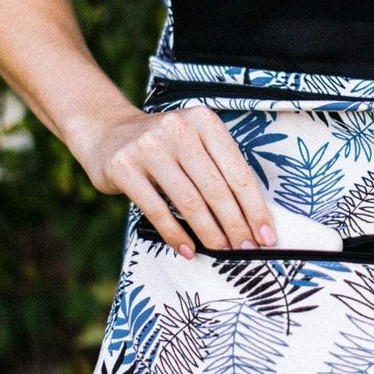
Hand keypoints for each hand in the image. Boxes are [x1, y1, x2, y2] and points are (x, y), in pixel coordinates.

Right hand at [75, 105, 276, 258]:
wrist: (107, 131)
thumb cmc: (164, 145)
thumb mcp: (195, 142)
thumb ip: (220, 168)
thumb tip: (252, 218)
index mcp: (204, 121)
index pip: (238, 171)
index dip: (255, 208)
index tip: (267, 235)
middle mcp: (178, 129)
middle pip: (216, 188)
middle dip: (236, 225)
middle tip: (247, 249)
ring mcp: (149, 147)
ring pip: (190, 202)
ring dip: (210, 233)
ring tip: (223, 252)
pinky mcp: (124, 167)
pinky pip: (157, 210)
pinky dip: (176, 235)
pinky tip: (189, 250)